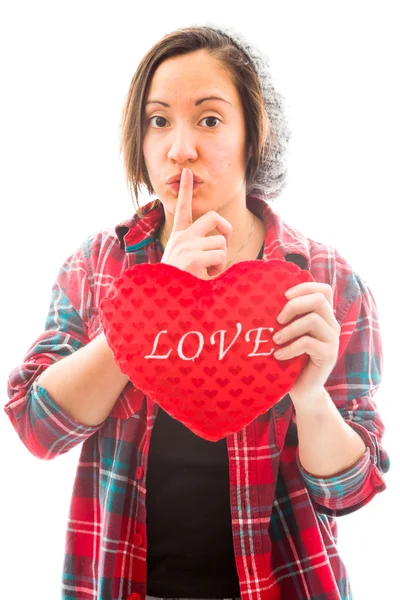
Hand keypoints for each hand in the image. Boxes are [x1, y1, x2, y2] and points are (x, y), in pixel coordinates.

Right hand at [161, 168, 232, 278]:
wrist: (164, 300)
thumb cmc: (179, 284)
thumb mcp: (186, 263)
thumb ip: (200, 251)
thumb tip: (221, 248)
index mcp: (179, 237)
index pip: (183, 209)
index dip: (185, 189)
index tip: (187, 172)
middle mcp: (181, 237)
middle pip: (213, 216)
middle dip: (226, 228)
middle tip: (224, 245)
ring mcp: (186, 245)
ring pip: (221, 242)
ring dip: (221, 259)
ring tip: (208, 272)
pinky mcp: (192, 256)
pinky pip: (220, 255)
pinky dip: (219, 269)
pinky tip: (205, 277)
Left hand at [272, 282, 340, 407]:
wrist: (303, 389)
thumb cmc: (291, 359)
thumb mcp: (289, 335)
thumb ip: (287, 318)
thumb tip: (264, 300)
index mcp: (324, 316)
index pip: (323, 290)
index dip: (304, 287)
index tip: (283, 296)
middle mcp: (332, 324)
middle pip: (319, 299)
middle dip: (294, 305)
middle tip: (277, 319)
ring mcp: (333, 339)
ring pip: (313, 320)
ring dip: (290, 329)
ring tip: (276, 340)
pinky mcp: (329, 355)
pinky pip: (308, 342)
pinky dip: (290, 348)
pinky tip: (279, 355)